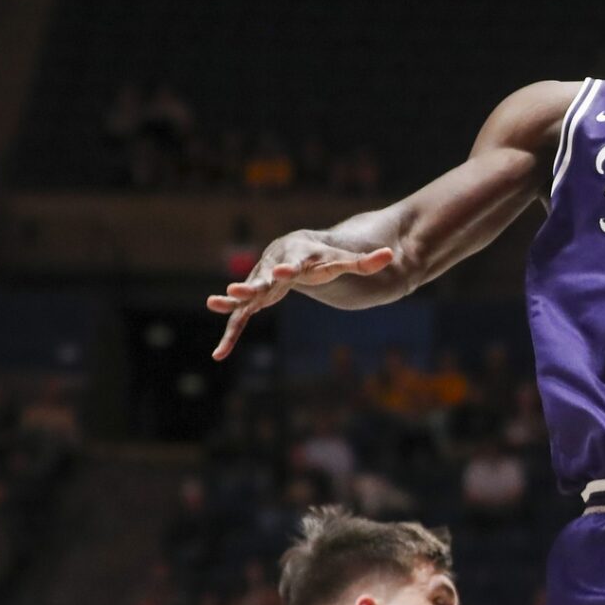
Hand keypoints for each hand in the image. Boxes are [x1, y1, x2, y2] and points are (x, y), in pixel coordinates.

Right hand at [207, 235, 395, 358]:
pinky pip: (241, 318)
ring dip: (232, 301)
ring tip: (213, 303)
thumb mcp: (344, 261)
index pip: (293, 261)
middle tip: (237, 289)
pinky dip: (231, 335)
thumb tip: (391, 255)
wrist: (294, 249)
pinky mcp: (254, 300)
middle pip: (263, 276)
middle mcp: (273, 265)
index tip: (283, 272)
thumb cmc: (322, 257)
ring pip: (246, 295)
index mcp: (296, 254)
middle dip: (252, 284)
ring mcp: (261, 283)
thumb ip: (364, 262)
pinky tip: (219, 355)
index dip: (288, 267)